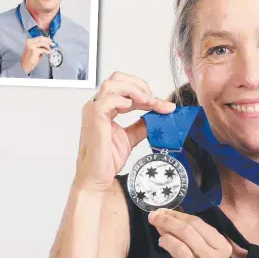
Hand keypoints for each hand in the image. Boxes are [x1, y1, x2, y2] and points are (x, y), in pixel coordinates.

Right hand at [20, 36, 54, 73]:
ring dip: (48, 47)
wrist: (25, 64)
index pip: (40, 37)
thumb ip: (40, 46)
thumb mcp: (36, 50)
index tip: (51, 41)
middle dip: (49, 41)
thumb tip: (48, 44)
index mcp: (29, 41)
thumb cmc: (30, 58)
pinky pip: (43, 50)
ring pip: (43, 43)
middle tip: (53, 44)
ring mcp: (31, 46)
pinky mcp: (34, 50)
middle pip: (42, 39)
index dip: (46, 39)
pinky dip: (47, 51)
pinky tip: (48, 53)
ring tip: (50, 50)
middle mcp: (30, 42)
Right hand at [74, 72, 175, 193]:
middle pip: (117, 78)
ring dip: (134, 90)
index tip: (164, 106)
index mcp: (106, 107)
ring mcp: (94, 111)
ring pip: (112, 84)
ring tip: (147, 102)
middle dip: (140, 86)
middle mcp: (98, 106)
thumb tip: (159, 116)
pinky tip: (131, 107)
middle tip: (154, 101)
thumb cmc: (107, 159)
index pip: (126, 88)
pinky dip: (121, 100)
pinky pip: (106, 101)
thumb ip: (142, 125)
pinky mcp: (94, 120)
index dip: (146, 93)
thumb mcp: (131, 137)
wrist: (97, 179)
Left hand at [149, 209, 231, 257]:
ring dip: (167, 227)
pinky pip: (181, 251)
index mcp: (222, 245)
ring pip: (185, 235)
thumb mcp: (204, 252)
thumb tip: (172, 217)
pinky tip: (162, 241)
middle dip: (169, 218)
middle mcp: (217, 254)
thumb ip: (194, 237)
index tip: (164, 211)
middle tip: (154, 215)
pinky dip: (169, 242)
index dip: (178, 214)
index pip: (198, 222)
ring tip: (157, 227)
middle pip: (190, 227)